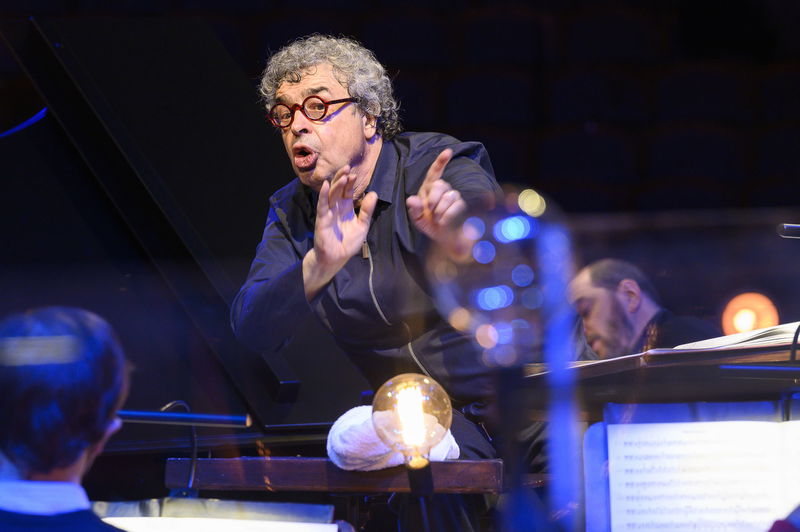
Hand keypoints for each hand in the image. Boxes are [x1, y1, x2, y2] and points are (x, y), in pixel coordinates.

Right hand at [303, 166, 377, 299]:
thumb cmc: (348, 243)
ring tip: (342, 175)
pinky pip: (322, 205)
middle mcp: (337, 208)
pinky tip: (325, 185)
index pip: (348, 192)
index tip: (355, 173)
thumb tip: (374, 193)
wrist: (336, 258)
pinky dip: (323, 195)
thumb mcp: (362, 225)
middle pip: (339, 190)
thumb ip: (367, 211)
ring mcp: (329, 212)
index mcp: (346, 209)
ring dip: (336, 184)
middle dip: (343, 178)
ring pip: (331, 195)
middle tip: (347, 167)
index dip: (351, 183)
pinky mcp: (322, 219)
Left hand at [406, 149, 469, 256]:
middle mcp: (442, 190)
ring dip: (441, 209)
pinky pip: (457, 205)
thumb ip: (414, 208)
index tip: (448, 151)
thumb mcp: (416, 218)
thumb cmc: (427, 223)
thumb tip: (412, 200)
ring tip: (437, 218)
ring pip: (450, 195)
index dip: (441, 161)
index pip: (434, 172)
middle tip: (430, 210)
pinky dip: (448, 215)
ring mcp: (452, 196)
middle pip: (441, 185)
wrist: (439, 235)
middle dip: (434, 198)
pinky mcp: (460, 205)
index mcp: (429, 188)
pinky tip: (444, 221)